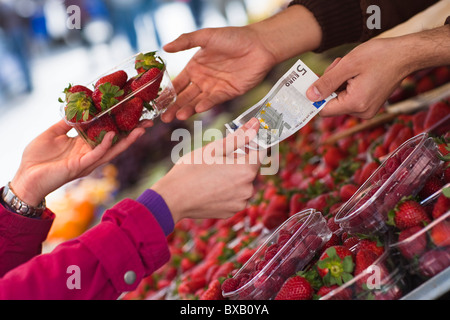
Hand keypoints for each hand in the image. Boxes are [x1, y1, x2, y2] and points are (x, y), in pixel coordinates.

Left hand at [10, 120, 151, 206]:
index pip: (107, 134)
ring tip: (139, 129)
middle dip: (133, 134)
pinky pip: (96, 155)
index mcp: (84, 145)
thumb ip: (65, 123)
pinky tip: (111, 135)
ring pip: (112, 150)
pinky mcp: (79, 166)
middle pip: (116, 143)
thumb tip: (76, 109)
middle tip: (148, 123)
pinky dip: (105, 145)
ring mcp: (87, 161)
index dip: (121, 125)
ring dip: (126, 140)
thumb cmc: (37, 158)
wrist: (25, 176)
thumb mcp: (52, 134)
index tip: (133, 114)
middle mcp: (90, 153)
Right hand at [152, 118, 260, 222]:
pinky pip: (234, 198)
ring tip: (211, 176)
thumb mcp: (214, 148)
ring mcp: (240, 203)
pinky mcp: (231, 212)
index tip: (238, 145)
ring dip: (232, 178)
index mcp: (246, 170)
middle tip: (217, 161)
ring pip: (242, 184)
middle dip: (238, 163)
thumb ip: (239, 137)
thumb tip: (256, 124)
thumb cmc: (191, 170)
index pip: (260, 153)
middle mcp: (248, 188)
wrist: (173, 198)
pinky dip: (226, 192)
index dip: (250, 146)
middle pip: (250, 169)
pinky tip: (210, 188)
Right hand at [161, 26, 277, 121]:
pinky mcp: (228, 93)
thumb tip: (165, 47)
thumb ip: (185, 41)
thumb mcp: (206, 36)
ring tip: (177, 116)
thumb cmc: (234, 37)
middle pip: (185, 96)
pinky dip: (206, 105)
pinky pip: (214, 100)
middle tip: (164, 117)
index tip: (156, 102)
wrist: (259, 45)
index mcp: (195, 67)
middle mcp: (203, 79)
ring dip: (187, 109)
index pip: (177, 84)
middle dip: (174, 107)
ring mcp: (215, 88)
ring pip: (197, 101)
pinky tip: (197, 108)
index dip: (167, 93)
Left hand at [306, 37, 412, 118]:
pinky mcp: (369, 105)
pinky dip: (347, 84)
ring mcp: (367, 110)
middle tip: (339, 65)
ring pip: (339, 99)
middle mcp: (362, 112)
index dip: (315, 97)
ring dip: (339, 82)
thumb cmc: (380, 56)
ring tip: (350, 67)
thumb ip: (326, 82)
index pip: (323, 110)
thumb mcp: (348, 65)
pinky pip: (349, 97)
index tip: (313, 82)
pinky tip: (355, 72)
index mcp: (356, 104)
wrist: (406, 55)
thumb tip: (310, 96)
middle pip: (331, 103)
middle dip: (330, 84)